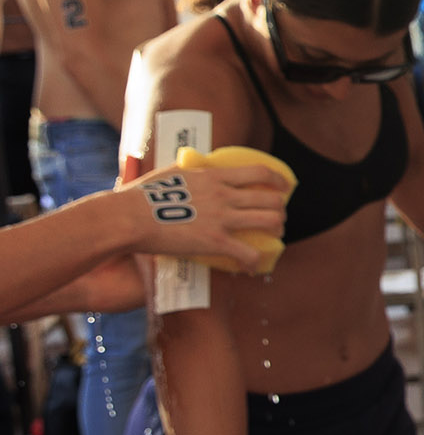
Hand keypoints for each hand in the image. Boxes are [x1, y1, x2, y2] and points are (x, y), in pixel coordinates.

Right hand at [116, 161, 290, 270]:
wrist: (127, 218)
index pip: (259, 171)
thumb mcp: (171, 173)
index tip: (285, 187)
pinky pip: (250, 253)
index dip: (279, 179)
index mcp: (214, 176)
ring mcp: (222, 218)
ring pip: (270, 222)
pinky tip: (251, 266)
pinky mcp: (215, 242)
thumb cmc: (140, 196)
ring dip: (276, 231)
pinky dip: (256, 261)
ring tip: (272, 239)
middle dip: (280, 210)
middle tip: (277, 219)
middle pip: (272, 199)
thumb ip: (191, 171)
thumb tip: (196, 168)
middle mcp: (224, 195)